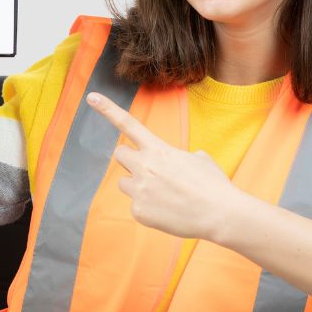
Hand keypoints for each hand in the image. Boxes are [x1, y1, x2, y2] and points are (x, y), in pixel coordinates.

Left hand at [85, 92, 240, 240]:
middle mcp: (144, 166)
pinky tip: (167, 212)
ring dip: (137, 184)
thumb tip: (178, 163)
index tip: (91, 97)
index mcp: (158, 149)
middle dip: (131, 160)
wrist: (220, 214)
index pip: (128, 124)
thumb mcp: (199, 159)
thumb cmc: (213, 185)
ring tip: (162, 194)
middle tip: (150, 170)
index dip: (107, 109)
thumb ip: (179, 156)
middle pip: (120, 154)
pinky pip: (136, 205)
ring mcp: (139, 189)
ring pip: (123, 182)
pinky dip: (148, 208)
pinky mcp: (139, 211)